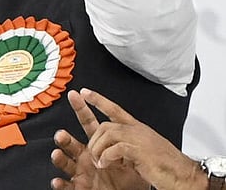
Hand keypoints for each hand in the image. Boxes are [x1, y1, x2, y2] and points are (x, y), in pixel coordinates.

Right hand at [50, 89, 146, 189]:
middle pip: (70, 143)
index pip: (88, 123)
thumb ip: (128, 142)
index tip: (75, 94)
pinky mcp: (78, 187)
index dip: (81, 108)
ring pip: (65, 162)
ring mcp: (80, 172)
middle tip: (61, 134)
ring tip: (57, 155)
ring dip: (59, 158)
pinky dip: (60, 184)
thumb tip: (131, 126)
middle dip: (64, 138)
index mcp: (98, 145)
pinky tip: (58, 181)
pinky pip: (66, 185)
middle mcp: (85, 156)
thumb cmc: (129, 179)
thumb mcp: (132, 158)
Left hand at [52, 88, 205, 189]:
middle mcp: (138, 131)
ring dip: (98, 150)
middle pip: (105, 125)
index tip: (84, 92)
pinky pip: (114, 148)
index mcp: (139, 130)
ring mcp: (139, 140)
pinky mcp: (140, 151)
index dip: (99, 100)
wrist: (186, 177)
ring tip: (99, 162)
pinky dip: (106, 157)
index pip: (115, 110)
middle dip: (94, 140)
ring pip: (107, 134)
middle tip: (93, 154)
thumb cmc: (167, 167)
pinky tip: (106, 164)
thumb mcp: (144, 151)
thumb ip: (128, 146)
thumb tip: (113, 149)